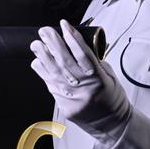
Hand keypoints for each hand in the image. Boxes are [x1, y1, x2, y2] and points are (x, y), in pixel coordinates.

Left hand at [30, 19, 131, 141]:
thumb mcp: (108, 75)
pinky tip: (38, 61)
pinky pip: (49, 84)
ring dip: (42, 55)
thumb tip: (75, 45)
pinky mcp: (63, 105)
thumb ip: (93, 61)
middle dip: (53, 42)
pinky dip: (42, 71)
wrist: (112, 124)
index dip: (72, 37)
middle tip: (46, 30)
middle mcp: (83, 87)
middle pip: (64, 60)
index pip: (82, 53)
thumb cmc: (112, 98)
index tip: (65, 25)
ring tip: (37, 43)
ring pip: (53, 72)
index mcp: (98, 77)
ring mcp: (72, 97)